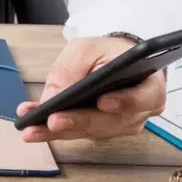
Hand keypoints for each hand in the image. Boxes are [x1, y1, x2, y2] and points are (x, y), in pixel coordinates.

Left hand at [16, 36, 166, 142]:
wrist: (112, 61)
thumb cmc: (105, 52)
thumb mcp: (87, 48)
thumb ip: (72, 69)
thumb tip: (53, 97)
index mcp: (149, 86)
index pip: (144, 98)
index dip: (125, 102)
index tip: (103, 102)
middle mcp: (140, 112)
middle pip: (110, 122)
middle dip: (77, 122)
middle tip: (52, 121)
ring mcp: (121, 125)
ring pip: (90, 131)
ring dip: (58, 132)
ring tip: (32, 128)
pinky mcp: (101, 131)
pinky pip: (77, 133)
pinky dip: (54, 131)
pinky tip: (33, 127)